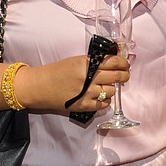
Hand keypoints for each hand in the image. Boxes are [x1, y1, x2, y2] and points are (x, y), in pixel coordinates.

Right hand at [14, 54, 129, 111]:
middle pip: (116, 76)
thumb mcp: (75, 61)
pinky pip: (103, 104)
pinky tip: (100, 96)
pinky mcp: (83, 106)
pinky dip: (105, 100)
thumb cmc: (56, 71)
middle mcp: (88, 78)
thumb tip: (113, 59)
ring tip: (106, 85)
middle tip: (125, 74)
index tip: (125, 64)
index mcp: (86, 64)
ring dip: (111, 88)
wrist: (40, 87)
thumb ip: (93, 61)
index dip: (123, 63)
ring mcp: (86, 93)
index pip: (112, 62)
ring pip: (111, 90)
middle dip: (124, 75)